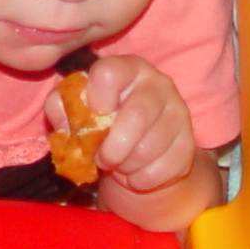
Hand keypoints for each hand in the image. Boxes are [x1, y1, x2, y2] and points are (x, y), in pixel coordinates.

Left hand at [68, 55, 196, 194]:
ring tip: (119, 165)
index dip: (95, 99)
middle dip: (112, 147)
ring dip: (126, 165)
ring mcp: (178, 112)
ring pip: (149, 147)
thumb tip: (63, 122)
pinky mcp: (188, 143)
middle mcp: (158, 84)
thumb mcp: (75, 111)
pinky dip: (142, 179)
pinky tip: (135, 175)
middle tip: (102, 159)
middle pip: (137, 115)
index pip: (108, 72)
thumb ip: (61, 109)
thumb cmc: (101, 124)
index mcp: (127, 68)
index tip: (93, 118)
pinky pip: (163, 168)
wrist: (137, 152)